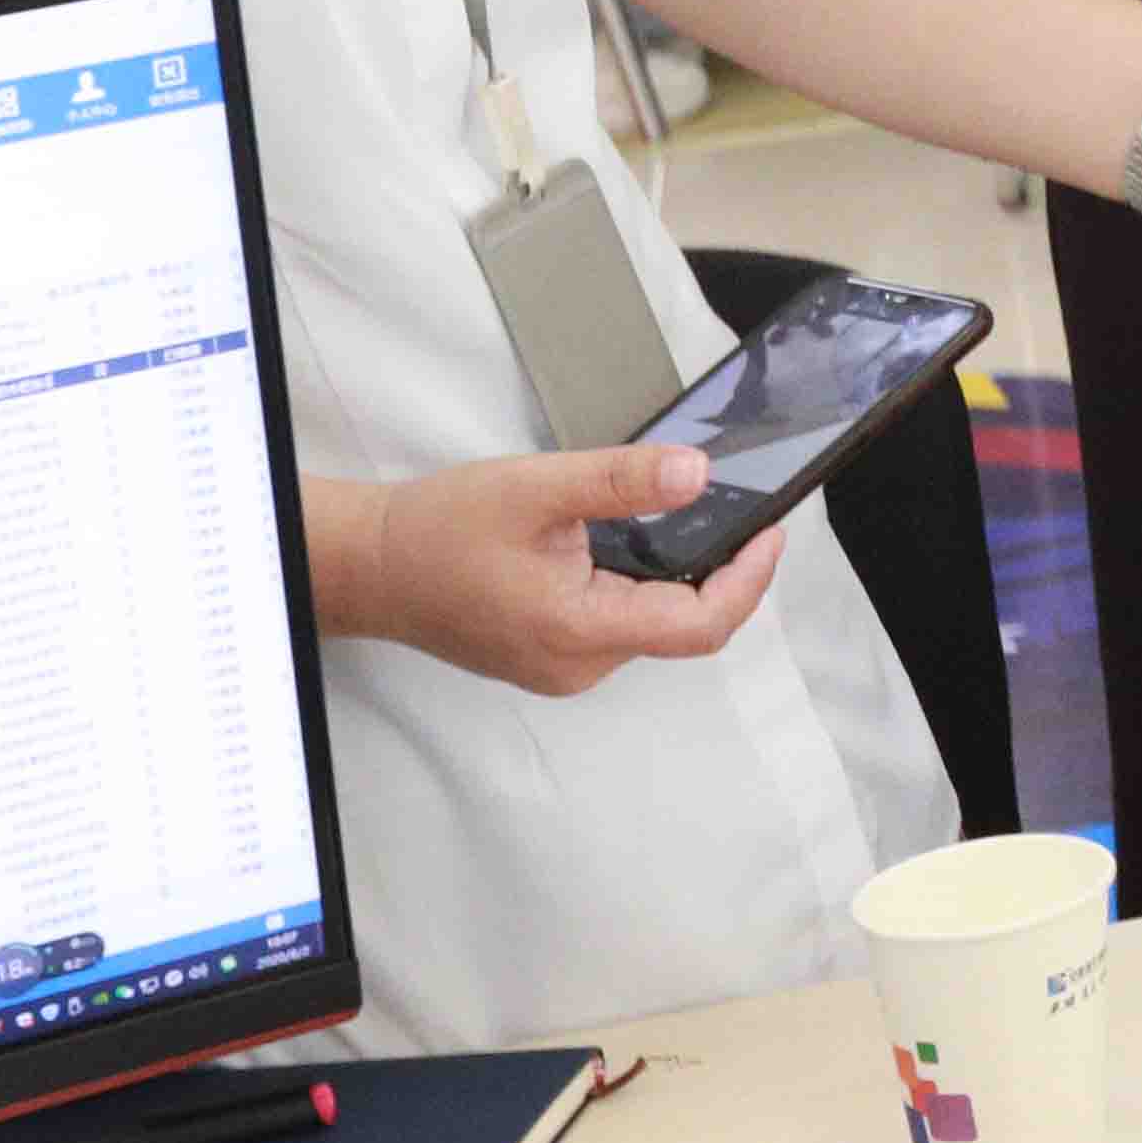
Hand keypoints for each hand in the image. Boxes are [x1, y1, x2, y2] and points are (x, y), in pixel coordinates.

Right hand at [312, 448, 789, 696]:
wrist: (368, 567)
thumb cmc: (439, 531)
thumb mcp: (537, 489)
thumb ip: (621, 482)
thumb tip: (698, 475)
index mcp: (579, 632)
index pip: (700, 625)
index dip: (749, 579)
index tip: (773, 530)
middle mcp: (577, 666)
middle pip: (684, 628)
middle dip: (724, 573)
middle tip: (745, 515)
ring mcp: (562, 668)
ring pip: (653, 627)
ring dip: (684, 579)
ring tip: (696, 519)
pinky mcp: (549, 656)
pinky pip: (620, 626)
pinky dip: (646, 587)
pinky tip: (640, 543)